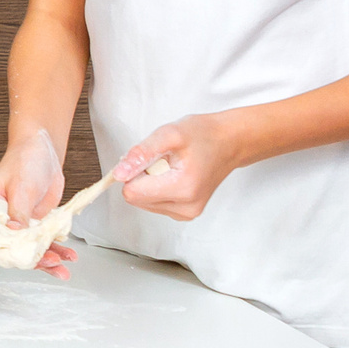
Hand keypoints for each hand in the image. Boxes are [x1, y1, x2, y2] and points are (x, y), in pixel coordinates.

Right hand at [0, 129, 75, 276]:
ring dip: (47, 258)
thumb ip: (18, 211)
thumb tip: (14, 231)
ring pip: (28, 249)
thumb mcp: (21, 186)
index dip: (4, 252)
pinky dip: (55, 249)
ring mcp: (15, 223)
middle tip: (51, 262)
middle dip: (32, 259)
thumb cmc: (24, 160)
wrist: (43, 151)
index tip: (22, 259)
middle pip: (10, 248)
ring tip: (63, 265)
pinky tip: (67, 255)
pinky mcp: (32, 224)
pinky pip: (42, 242)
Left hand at [114, 118, 237, 219]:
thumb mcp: (168, 134)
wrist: (229, 142)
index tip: (148, 157)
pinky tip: (174, 174)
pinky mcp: (185, 213)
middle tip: (163, 160)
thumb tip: (118, 174)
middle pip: (136, 198)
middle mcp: (186, 207)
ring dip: (150, 182)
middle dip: (142, 176)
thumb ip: (140, 154)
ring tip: (171, 166)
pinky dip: (157, 187)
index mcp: (182, 188)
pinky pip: (154, 203)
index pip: (132, 192)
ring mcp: (187, 213)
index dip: (132, 171)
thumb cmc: (203, 135)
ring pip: (143, 201)